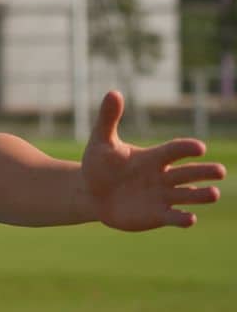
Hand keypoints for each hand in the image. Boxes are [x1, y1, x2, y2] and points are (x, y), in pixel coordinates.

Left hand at [83, 91, 224, 230]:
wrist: (91, 193)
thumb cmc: (99, 165)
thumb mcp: (101, 141)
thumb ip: (108, 119)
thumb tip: (112, 92)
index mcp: (153, 157)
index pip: (174, 150)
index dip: (186, 148)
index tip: (199, 147)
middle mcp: (163, 177)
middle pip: (189, 173)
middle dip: (204, 172)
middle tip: (220, 171)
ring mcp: (162, 197)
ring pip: (188, 195)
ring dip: (201, 195)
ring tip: (213, 193)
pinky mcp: (157, 216)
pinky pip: (174, 217)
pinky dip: (182, 218)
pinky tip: (190, 219)